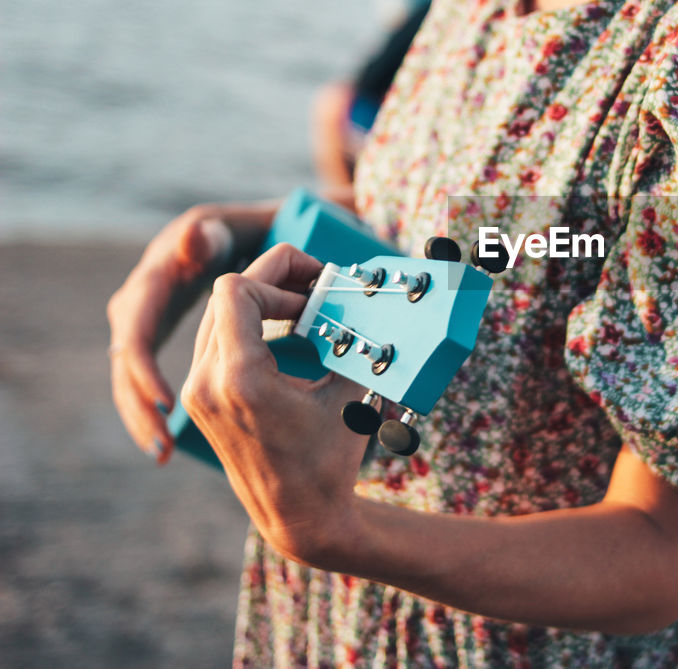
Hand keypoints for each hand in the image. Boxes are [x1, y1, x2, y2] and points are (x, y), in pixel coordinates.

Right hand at [107, 202, 273, 462]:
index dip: (146, 370)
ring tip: (162, 452)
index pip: (136, 332)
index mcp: (154, 278)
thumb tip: (194, 233)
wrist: (221, 228)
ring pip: (129, 374)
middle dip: (139, 404)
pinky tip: (163, 443)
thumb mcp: (219, 230)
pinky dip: (149, 406)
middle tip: (160, 443)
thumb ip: (208, 235)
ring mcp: (142, 317)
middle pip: (127, 361)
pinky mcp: (154, 332)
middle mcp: (139, 299)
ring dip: (142, 415)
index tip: (164, 403)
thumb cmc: (233, 229)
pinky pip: (141, 376)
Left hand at [180, 244, 366, 562]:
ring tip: (304, 311)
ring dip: (260, 302)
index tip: (317, 294)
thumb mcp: (347, 394)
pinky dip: (248, 326)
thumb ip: (348, 339)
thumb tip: (363, 301)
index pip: (238, 290)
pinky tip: (286, 336)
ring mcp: (196, 392)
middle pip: (225, 296)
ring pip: (216, 314)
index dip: (280, 277)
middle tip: (316, 287)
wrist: (298, 518)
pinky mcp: (198, 401)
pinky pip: (215, 341)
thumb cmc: (328, 461)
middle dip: (273, 282)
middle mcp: (206, 382)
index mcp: (240, 378)